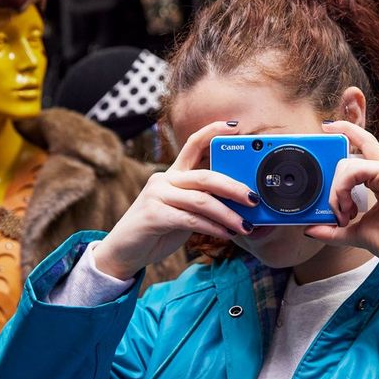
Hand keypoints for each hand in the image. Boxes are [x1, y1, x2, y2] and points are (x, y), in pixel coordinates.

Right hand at [94, 121, 256, 279]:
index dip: (213, 131)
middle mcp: (164, 180)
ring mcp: (157, 196)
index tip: (235, 126)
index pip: (193, 144)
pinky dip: (213, 227)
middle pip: (206, 176)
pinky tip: (227, 234)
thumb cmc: (158, 230)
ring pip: (201, 200)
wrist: (124, 251)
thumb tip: (240, 205)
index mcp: (173, 174)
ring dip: (228, 214)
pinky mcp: (154, 215)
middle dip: (234, 187)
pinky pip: (191, 219)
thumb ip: (205, 202)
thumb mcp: (184, 211)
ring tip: (245, 226)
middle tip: (254, 198)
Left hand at [304, 121, 378, 257]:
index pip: (363, 147)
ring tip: (343, 215)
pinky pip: (353, 170)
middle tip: (334, 208)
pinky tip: (346, 207)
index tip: (327, 127)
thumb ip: (332, 229)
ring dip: (336, 192)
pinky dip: (342, 189)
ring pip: (347, 165)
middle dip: (334, 180)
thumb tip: (310, 229)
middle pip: (351, 152)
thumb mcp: (353, 232)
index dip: (347, 132)